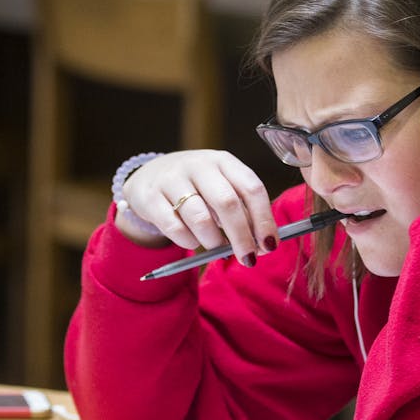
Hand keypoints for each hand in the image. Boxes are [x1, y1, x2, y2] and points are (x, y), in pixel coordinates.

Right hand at [119, 151, 277, 263]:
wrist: (150, 177)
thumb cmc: (196, 188)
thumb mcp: (221, 188)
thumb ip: (242, 211)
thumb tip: (263, 243)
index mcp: (224, 161)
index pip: (252, 188)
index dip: (264, 219)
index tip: (269, 244)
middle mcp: (199, 165)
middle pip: (227, 203)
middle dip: (241, 237)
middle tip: (248, 258)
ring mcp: (172, 179)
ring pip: (200, 218)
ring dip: (213, 241)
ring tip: (215, 247)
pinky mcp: (150, 197)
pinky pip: (175, 228)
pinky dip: (189, 242)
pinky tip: (192, 241)